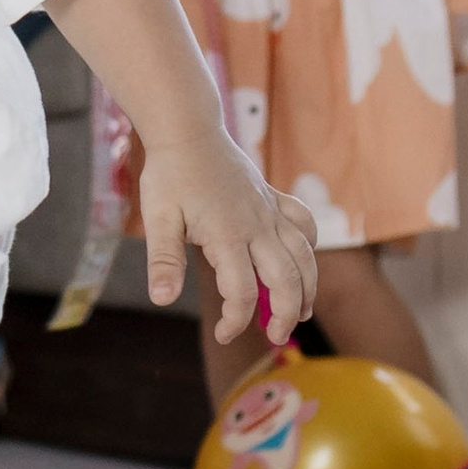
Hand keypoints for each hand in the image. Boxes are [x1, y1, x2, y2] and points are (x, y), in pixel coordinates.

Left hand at [137, 123, 318, 345]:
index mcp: (227, 236)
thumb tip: (162, 299)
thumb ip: (163, 261)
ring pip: (304, 255)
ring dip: (308, 287)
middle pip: (286, 279)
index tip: (223, 334)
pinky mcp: (273, 198)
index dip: (236, 320)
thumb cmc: (169, 175)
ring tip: (303, 313)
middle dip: (286, 314)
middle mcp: (257, 225)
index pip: (243, 292)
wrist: (187, 131)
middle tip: (277, 337)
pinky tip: (303, 261)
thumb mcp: (158, 218)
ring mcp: (269, 211)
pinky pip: (303, 223)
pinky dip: (309, 245)